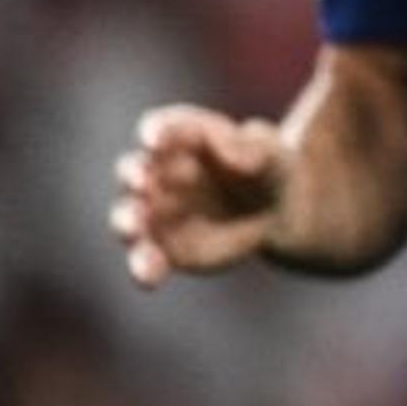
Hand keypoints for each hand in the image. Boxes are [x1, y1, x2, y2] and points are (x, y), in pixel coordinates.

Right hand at [111, 104, 288, 286]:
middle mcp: (160, 172)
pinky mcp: (163, 247)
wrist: (279, 210)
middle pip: (134, 169)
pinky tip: (152, 277)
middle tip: (142, 181)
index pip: (160, 128)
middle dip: (134, 174)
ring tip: (134, 227)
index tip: (156, 138)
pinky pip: (145, 258)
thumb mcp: (271, 152)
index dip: (155, 131)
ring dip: (127, 221)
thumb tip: (230, 149)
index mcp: (184, 137)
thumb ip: (251, 146)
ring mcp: (156, 211)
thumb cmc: (270, 167)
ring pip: (129, 216)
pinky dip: (143, 267)